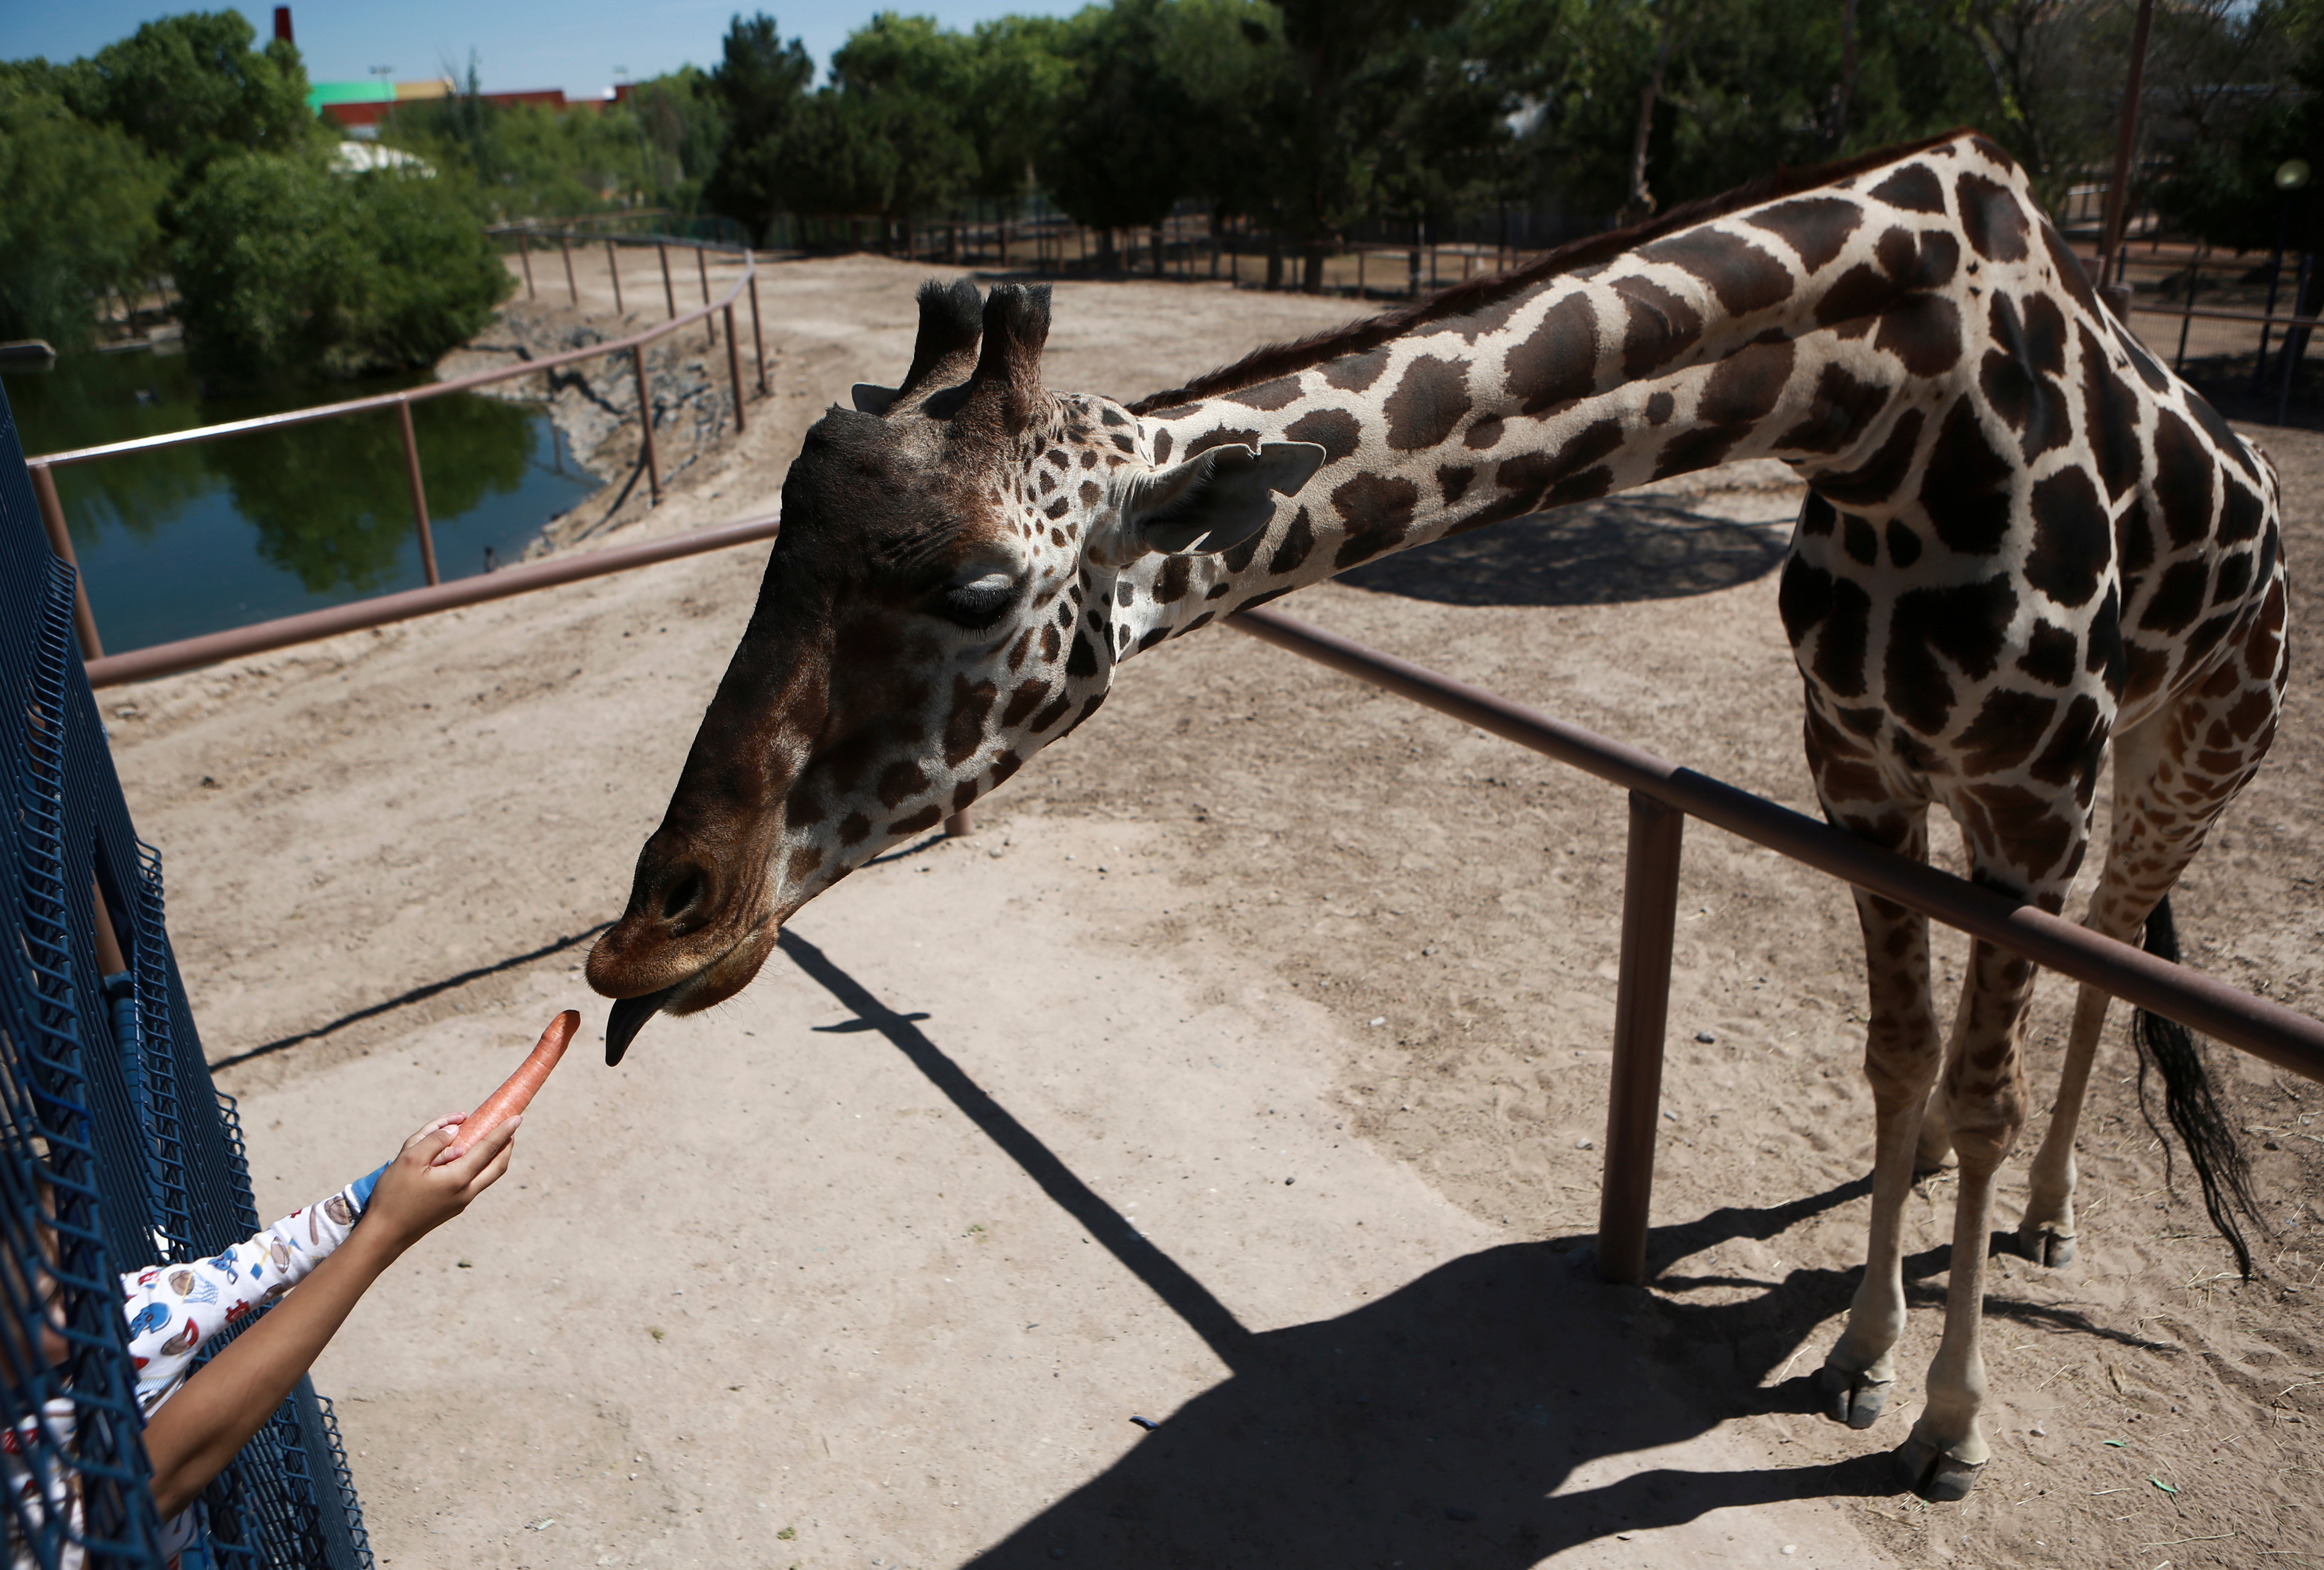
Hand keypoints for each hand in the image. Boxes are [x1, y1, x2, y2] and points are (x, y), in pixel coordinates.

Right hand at [360, 1114, 517, 1254]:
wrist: (384, 1235)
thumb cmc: (394, 1195)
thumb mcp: (409, 1159)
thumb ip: (434, 1140)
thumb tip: (457, 1129)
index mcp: (459, 1178)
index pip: (488, 1149)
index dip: (503, 1131)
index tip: (517, 1118)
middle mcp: (466, 1192)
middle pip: (498, 1166)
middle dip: (507, 1146)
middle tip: (511, 1128)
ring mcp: (460, 1203)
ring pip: (487, 1176)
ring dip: (494, 1157)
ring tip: (494, 1140)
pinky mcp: (452, 1208)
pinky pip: (473, 1183)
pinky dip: (479, 1167)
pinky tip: (469, 1158)